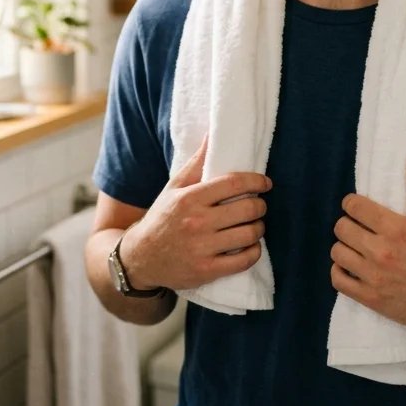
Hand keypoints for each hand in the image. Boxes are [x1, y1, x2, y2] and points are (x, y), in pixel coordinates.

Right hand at [122, 135, 271, 290]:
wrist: (141, 258)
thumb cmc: (162, 218)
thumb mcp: (174, 187)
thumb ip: (197, 163)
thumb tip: (212, 134)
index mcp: (190, 198)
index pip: (234, 183)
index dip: (256, 181)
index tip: (265, 183)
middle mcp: (197, 222)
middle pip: (247, 209)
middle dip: (260, 205)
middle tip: (258, 205)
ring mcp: (202, 248)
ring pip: (249, 234)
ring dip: (258, 228)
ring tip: (254, 225)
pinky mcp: (207, 270)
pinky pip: (244, 260)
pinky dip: (254, 251)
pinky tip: (250, 246)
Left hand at [330, 151, 405, 335]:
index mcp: (396, 229)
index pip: (354, 206)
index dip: (353, 203)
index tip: (360, 208)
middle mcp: (381, 252)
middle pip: (341, 228)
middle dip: (349, 223)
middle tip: (360, 228)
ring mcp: (374, 277)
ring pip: (337, 252)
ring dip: (344, 247)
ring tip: (357, 247)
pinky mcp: (370, 298)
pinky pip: (337, 280)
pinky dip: (340, 272)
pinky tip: (352, 267)